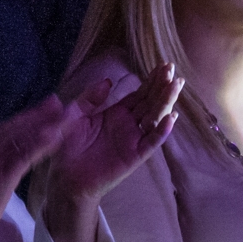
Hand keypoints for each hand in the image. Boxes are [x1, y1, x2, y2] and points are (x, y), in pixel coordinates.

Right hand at [0, 96, 72, 241]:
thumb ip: (1, 163)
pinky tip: (56, 137)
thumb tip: (15, 157)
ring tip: (66, 116)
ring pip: (25, 136)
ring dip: (47, 125)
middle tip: (60, 102)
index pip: (12, 126)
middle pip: (20, 125)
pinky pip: (25, 155)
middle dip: (41, 113)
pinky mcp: (3, 174)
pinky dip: (41, 144)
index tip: (48, 106)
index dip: (32, 115)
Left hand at [47, 63, 180, 204]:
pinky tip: (171, 117)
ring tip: (175, 86)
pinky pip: (151, 142)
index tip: (163, 65)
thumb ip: (90, 98)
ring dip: (166, 102)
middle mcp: (129, 124)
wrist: (66, 176)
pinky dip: (161, 131)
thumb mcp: (75, 115)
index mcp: (117, 113)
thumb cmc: (69, 146)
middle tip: (173, 69)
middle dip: (162, 86)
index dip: (151, 80)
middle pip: (150, 102)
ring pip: (155, 117)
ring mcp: (133, 139)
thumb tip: (108, 81)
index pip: (139, 94)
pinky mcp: (134, 156)